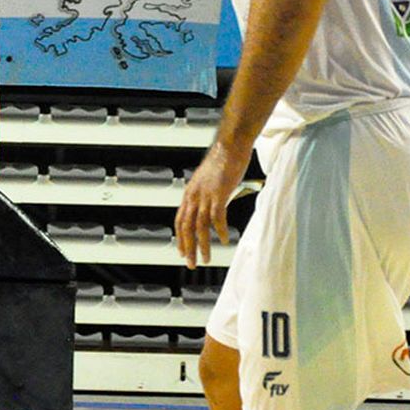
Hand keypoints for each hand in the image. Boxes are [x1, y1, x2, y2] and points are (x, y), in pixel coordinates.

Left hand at [174, 140, 251, 269]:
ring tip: (206, 258)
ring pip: (199, 226)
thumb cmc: (222, 161)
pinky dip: (220, 230)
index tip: (182, 252)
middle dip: (188, 248)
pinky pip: (217, 217)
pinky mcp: (219, 193)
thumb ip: (205, 194)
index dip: (180, 238)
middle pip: (186, 227)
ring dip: (202, 245)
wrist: (230, 146)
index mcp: (190, 193)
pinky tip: (224, 240)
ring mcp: (205, 195)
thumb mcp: (207, 181)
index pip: (180, 220)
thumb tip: (208, 206)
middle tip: (191, 264)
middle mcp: (194, 196)